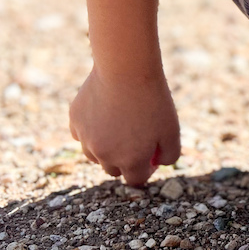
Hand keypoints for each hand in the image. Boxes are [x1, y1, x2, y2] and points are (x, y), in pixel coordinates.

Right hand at [69, 67, 180, 185]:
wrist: (126, 71)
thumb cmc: (153, 101)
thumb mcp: (172, 130)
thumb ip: (169, 155)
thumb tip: (159, 164)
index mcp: (130, 161)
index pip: (136, 179)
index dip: (146, 169)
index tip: (152, 154)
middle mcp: (104, 155)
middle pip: (113, 170)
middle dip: (125, 161)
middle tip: (137, 139)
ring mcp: (86, 139)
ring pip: (95, 154)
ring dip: (106, 148)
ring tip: (121, 124)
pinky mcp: (75, 121)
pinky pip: (82, 134)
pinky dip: (92, 130)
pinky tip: (105, 113)